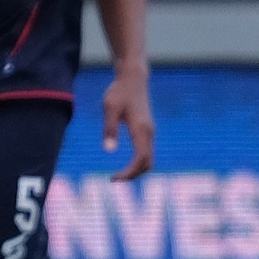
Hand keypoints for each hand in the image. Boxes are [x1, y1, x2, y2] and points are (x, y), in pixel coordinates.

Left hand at [102, 66, 153, 181]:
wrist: (134, 78)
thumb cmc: (119, 91)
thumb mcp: (110, 107)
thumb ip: (110, 128)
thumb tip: (109, 150)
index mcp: (141, 129)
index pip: (141, 159)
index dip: (129, 172)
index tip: (114, 178)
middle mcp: (149, 133)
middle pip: (148, 163)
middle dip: (133, 175)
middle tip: (114, 180)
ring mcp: (149, 132)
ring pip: (149, 159)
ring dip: (136, 170)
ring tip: (119, 175)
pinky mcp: (147, 130)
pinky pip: (146, 152)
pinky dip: (138, 162)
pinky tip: (126, 165)